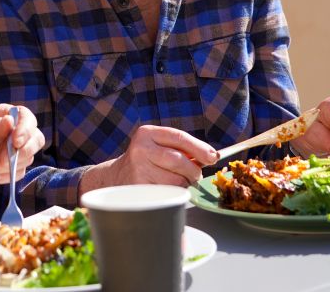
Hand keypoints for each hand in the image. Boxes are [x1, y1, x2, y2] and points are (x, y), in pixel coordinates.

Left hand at [0, 104, 44, 192]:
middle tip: (3, 159)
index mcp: (5, 115)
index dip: (25, 128)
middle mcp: (14, 132)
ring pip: (29, 157)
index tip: (16, 141)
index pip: (26, 117)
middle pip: (36, 138)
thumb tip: (10, 121)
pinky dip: (6, 176)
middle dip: (24, 150)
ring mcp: (14, 151)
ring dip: (10, 165)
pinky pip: (20, 173)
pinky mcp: (12, 168)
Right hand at [80, 125, 217, 194]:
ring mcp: (138, 169)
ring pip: (177, 181)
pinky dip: (174, 195)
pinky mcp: (139, 188)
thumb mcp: (157, 147)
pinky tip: (165, 190)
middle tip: (193, 175)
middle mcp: (141, 148)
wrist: (115, 178)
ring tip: (174, 182)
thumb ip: (181, 148)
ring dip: (183, 185)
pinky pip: (169, 194)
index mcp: (147, 133)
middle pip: (180, 161)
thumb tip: (212, 156)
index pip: (179, 137)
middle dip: (193, 171)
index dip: (199, 148)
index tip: (213, 157)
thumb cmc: (145, 162)